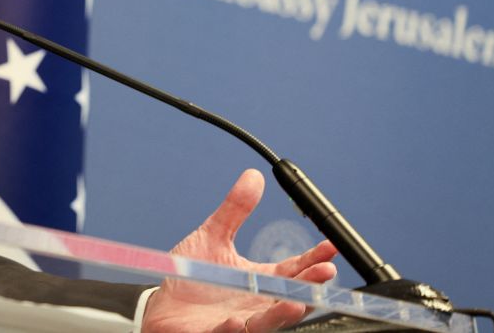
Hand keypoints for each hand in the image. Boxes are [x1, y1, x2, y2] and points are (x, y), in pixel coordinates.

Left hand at [141, 169, 337, 332]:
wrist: (162, 305)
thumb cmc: (191, 276)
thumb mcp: (213, 236)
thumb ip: (235, 211)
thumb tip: (253, 176)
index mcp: (258, 280)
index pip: (293, 271)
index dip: (313, 260)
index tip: (331, 247)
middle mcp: (254, 304)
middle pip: (288, 297)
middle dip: (309, 287)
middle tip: (325, 273)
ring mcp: (236, 322)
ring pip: (264, 322)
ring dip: (280, 315)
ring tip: (296, 304)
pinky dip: (233, 329)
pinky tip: (237, 321)